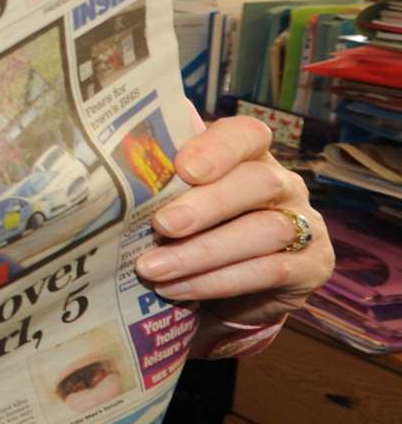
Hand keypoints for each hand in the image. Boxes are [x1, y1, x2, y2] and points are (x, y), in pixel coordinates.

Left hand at [134, 115, 334, 326]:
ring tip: (152, 268)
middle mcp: (283, 183)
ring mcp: (304, 223)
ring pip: (264, 230)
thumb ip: (160, 176)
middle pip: (257, 182)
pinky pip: (270, 270)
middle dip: (206, 205)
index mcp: (249, 154)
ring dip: (203, 252)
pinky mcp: (311, 266)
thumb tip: (112, 153)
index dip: (217, 148)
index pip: (246, 134)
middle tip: (161, 225)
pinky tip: (178, 289)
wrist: (232, 288)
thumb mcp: (177, 199)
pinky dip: (219, 281)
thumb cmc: (195, 228)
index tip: (183, 168)